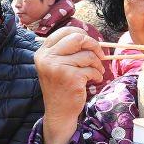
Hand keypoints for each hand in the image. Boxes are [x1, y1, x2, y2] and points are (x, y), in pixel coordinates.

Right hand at [34, 27, 104, 143]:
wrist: (58, 112)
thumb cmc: (61, 87)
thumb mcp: (56, 65)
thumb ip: (65, 50)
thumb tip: (87, 36)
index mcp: (43, 52)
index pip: (64, 31)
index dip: (81, 34)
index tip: (89, 43)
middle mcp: (48, 58)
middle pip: (77, 38)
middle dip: (93, 45)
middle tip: (100, 54)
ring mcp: (58, 67)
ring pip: (87, 54)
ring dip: (97, 63)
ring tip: (96, 72)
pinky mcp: (71, 77)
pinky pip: (92, 68)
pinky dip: (97, 74)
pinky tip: (94, 80)